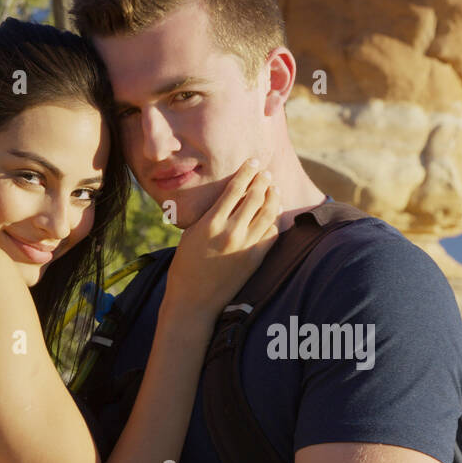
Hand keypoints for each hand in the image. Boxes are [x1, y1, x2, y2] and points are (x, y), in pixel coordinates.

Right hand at [165, 158, 280, 317]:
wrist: (194, 300)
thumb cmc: (186, 265)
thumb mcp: (191, 233)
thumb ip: (211, 213)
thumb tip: (229, 196)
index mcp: (211, 222)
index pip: (235, 188)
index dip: (247, 172)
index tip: (253, 162)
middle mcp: (231, 232)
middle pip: (255, 197)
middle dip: (262, 180)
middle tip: (266, 172)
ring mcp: (246, 246)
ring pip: (268, 213)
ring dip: (273, 196)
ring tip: (274, 188)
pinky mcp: (255, 259)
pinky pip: (272, 233)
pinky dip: (275, 219)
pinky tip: (274, 213)